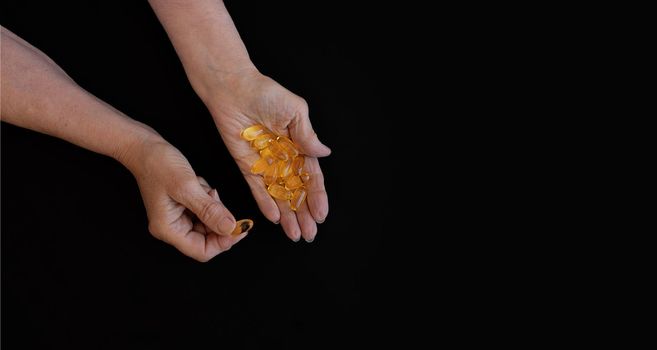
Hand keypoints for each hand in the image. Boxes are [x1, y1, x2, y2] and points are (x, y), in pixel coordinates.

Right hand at [126, 138, 248, 260]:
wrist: (144, 146)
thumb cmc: (158, 164)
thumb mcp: (187, 187)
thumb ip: (209, 210)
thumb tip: (230, 228)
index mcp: (168, 229)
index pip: (201, 251)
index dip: (224, 242)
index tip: (240, 227)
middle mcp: (171, 228)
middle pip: (207, 238)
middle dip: (218, 219)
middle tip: (216, 198)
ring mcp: (176, 218)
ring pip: (208, 223)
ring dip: (213, 206)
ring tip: (203, 188)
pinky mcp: (182, 207)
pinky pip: (203, 210)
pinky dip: (208, 199)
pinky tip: (199, 184)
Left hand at [200, 68, 330, 241]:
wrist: (233, 89)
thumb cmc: (266, 93)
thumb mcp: (295, 111)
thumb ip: (307, 135)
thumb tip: (324, 154)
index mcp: (299, 145)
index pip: (311, 177)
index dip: (317, 196)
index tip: (322, 214)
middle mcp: (283, 158)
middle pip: (296, 192)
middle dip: (304, 213)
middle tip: (310, 233)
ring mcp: (265, 164)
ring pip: (279, 195)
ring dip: (288, 215)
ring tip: (295, 234)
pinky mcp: (246, 166)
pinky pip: (257, 189)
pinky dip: (265, 203)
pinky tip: (274, 218)